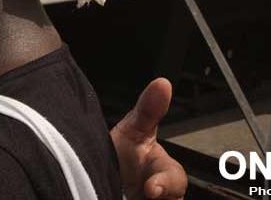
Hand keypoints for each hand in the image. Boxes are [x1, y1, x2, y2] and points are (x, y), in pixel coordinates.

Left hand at [110, 78, 186, 199]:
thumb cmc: (122, 154)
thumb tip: (162, 82)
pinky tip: (119, 196)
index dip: (167, 184)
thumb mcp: (132, 131)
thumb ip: (148, 110)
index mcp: (165, 173)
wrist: (94, 173)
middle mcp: (162, 195)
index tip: (151, 189)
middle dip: (162, 197)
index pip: (176, 181)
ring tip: (125, 195)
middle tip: (145, 195)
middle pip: (171, 199)